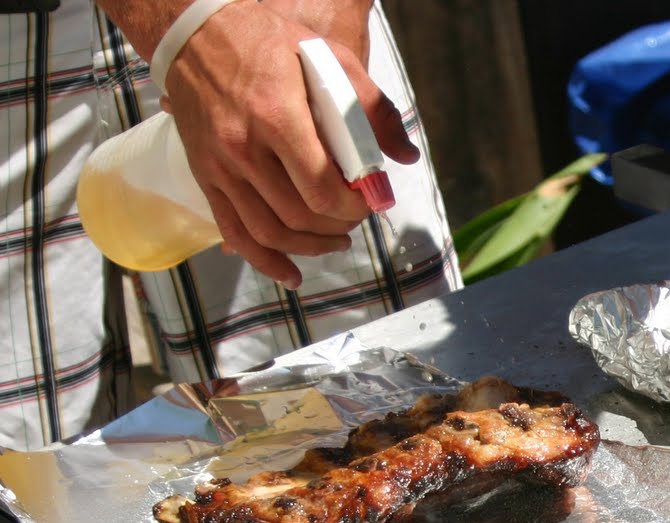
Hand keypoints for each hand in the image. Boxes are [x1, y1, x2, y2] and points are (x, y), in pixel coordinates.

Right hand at [160, 1, 418, 286]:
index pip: (322, 189)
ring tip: (336, 241)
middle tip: (356, 217)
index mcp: (276, 117)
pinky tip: (290, 275)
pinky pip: (235, 233)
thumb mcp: (327, 57)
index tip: (369, 201)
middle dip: (338, 225)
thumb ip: (371, 108)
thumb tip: (405, 156)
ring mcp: (221, 166)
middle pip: (300, 215)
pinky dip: (265, 261)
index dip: (353, 207)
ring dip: (311, 247)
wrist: (194, 32)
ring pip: (270, 232)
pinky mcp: (206, 176)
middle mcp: (243, 148)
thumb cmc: (265, 41)